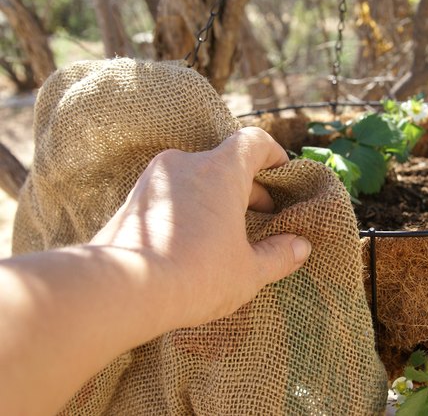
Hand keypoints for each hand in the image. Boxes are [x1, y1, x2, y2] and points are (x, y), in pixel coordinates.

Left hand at [91, 127, 311, 328]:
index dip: (273, 155)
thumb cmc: (197, 276)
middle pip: (227, 162)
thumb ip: (279, 255)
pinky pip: (173, 193)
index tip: (282, 174)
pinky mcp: (134, 199)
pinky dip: (191, 207)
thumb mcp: (249, 271)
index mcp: (220, 171)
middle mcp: (186, 163)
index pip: (254, 141)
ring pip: (198, 177)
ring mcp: (155, 179)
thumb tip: (301, 247)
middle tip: (263, 217)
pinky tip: (195, 239)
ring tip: (228, 231)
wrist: (124, 289)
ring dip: (218, 197)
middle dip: (249, 187)